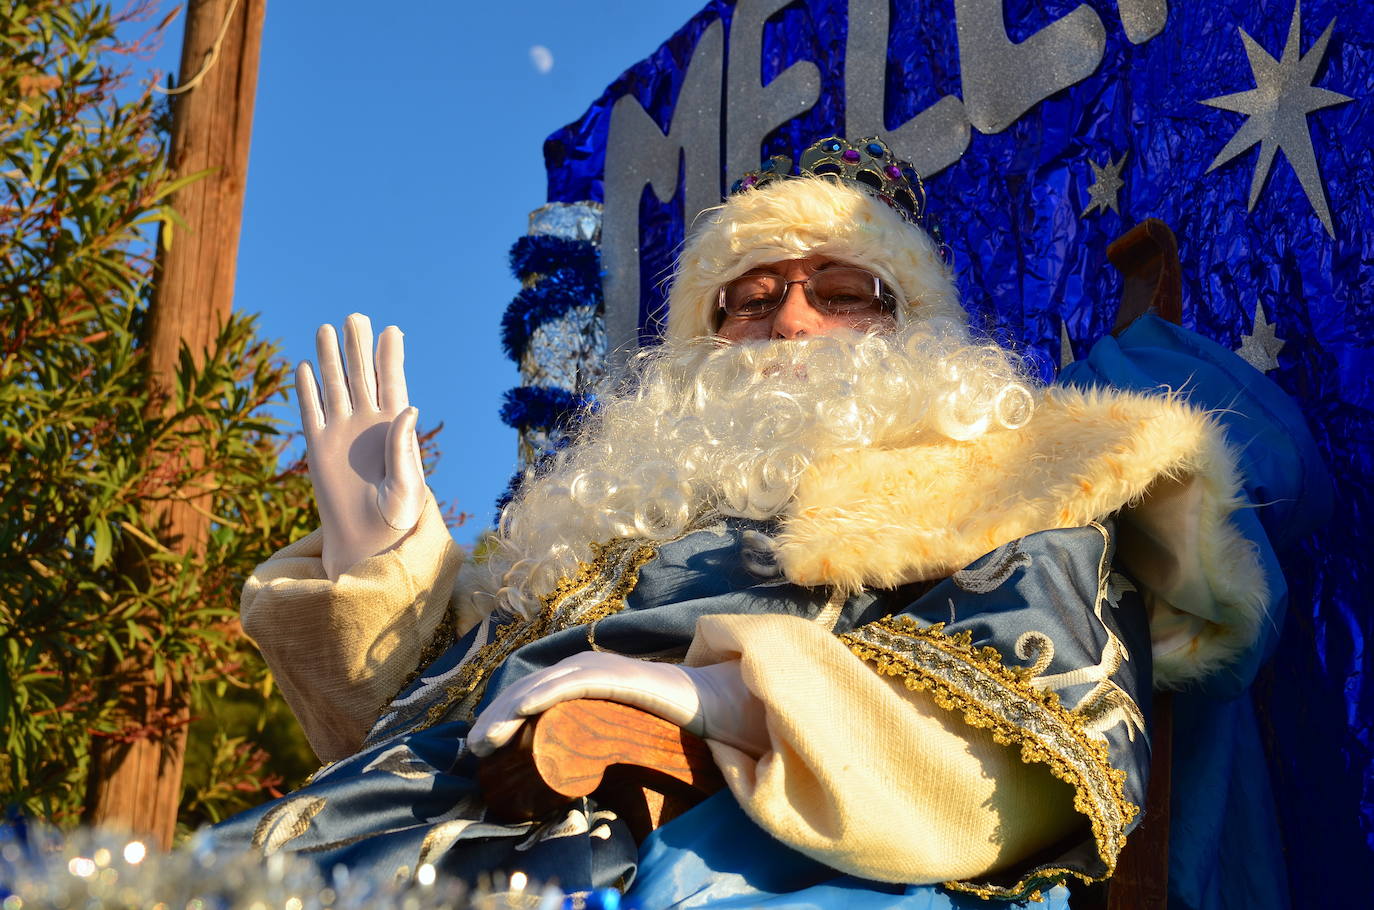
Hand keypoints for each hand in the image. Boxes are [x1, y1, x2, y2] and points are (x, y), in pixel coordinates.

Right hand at [297, 313, 426, 580]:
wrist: (368, 541)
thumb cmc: (397, 518)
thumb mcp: (408, 485)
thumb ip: (406, 447)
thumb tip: (407, 407)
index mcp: (396, 429)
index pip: (392, 384)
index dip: (390, 357)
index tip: (391, 330)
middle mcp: (368, 425)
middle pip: (361, 376)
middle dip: (358, 347)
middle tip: (356, 317)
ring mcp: (342, 433)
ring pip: (334, 387)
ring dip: (330, 359)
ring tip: (327, 328)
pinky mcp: (318, 447)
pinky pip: (310, 411)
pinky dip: (306, 389)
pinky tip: (303, 365)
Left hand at [468, 652, 768, 757]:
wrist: (703, 704)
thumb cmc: (657, 720)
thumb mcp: (609, 727)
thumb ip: (585, 735)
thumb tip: (557, 767)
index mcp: (575, 677)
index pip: (527, 694)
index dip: (499, 716)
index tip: (479, 746)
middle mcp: (579, 665)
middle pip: (525, 689)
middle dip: (494, 717)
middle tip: (473, 748)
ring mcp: (595, 667)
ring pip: (539, 687)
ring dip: (507, 711)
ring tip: (485, 739)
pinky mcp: (613, 674)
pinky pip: (570, 683)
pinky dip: (542, 694)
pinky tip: (519, 710)